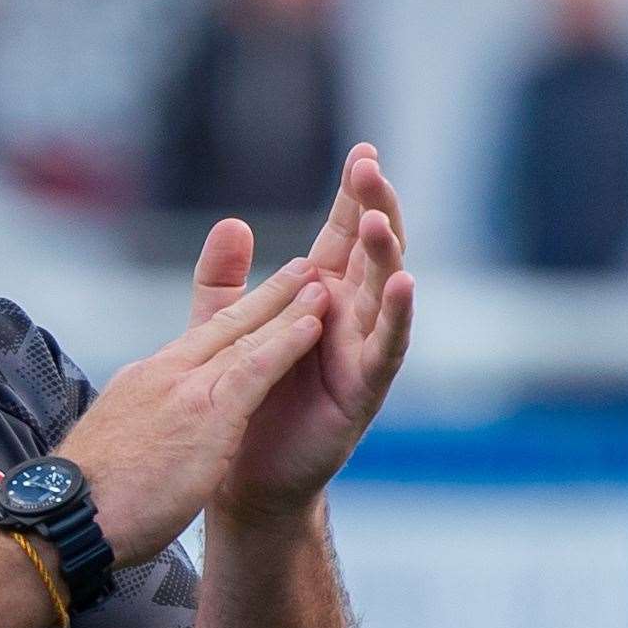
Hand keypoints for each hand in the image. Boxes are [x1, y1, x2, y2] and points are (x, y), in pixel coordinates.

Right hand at [60, 258, 328, 564]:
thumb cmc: (83, 504)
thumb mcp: (111, 453)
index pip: (195, 345)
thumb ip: (137, 435)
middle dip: (264, 296)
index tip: (256, 304)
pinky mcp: (205, 414)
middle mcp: (162, 374)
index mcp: (141, 384)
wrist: (67, 517)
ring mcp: (184, 390)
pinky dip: (285, 343)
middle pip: (222, 326)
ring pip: (245, 338)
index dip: (231, 322)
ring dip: (287, 308)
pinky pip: (255, 368)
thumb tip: (143, 443)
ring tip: (319, 283)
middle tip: (298, 269)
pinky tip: (313, 326)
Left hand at [193, 143, 414, 523]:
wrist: (242, 477)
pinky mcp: (364, 390)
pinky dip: (396, 316)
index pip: (341, 236)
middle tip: (370, 166)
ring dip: (386, 253)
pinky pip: (386, 348)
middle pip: (370, 252)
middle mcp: (348, 318)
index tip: (362, 151)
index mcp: (320, 297)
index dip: (353, 196)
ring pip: (383, 293)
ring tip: (380, 216)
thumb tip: (233, 221)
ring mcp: (361, 352)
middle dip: (374, 207)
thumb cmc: (242, 400)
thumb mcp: (223, 327)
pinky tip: (403, 283)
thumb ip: (223, 277)